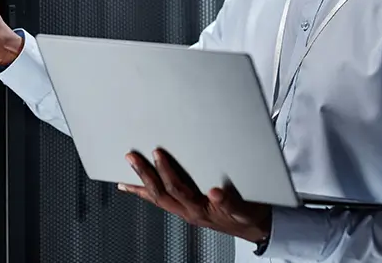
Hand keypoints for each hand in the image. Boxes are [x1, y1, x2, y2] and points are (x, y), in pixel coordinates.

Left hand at [119, 148, 271, 242]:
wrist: (255, 228)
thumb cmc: (248, 216)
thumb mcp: (244, 209)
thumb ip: (230, 202)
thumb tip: (215, 192)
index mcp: (200, 209)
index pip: (177, 189)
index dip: (166, 171)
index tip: (158, 154)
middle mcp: (189, 211)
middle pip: (160, 194)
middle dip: (144, 175)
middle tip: (131, 158)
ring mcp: (186, 211)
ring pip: (158, 199)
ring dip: (141, 186)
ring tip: (126, 177)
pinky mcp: (188, 209)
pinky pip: (163, 201)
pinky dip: (148, 195)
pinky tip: (141, 189)